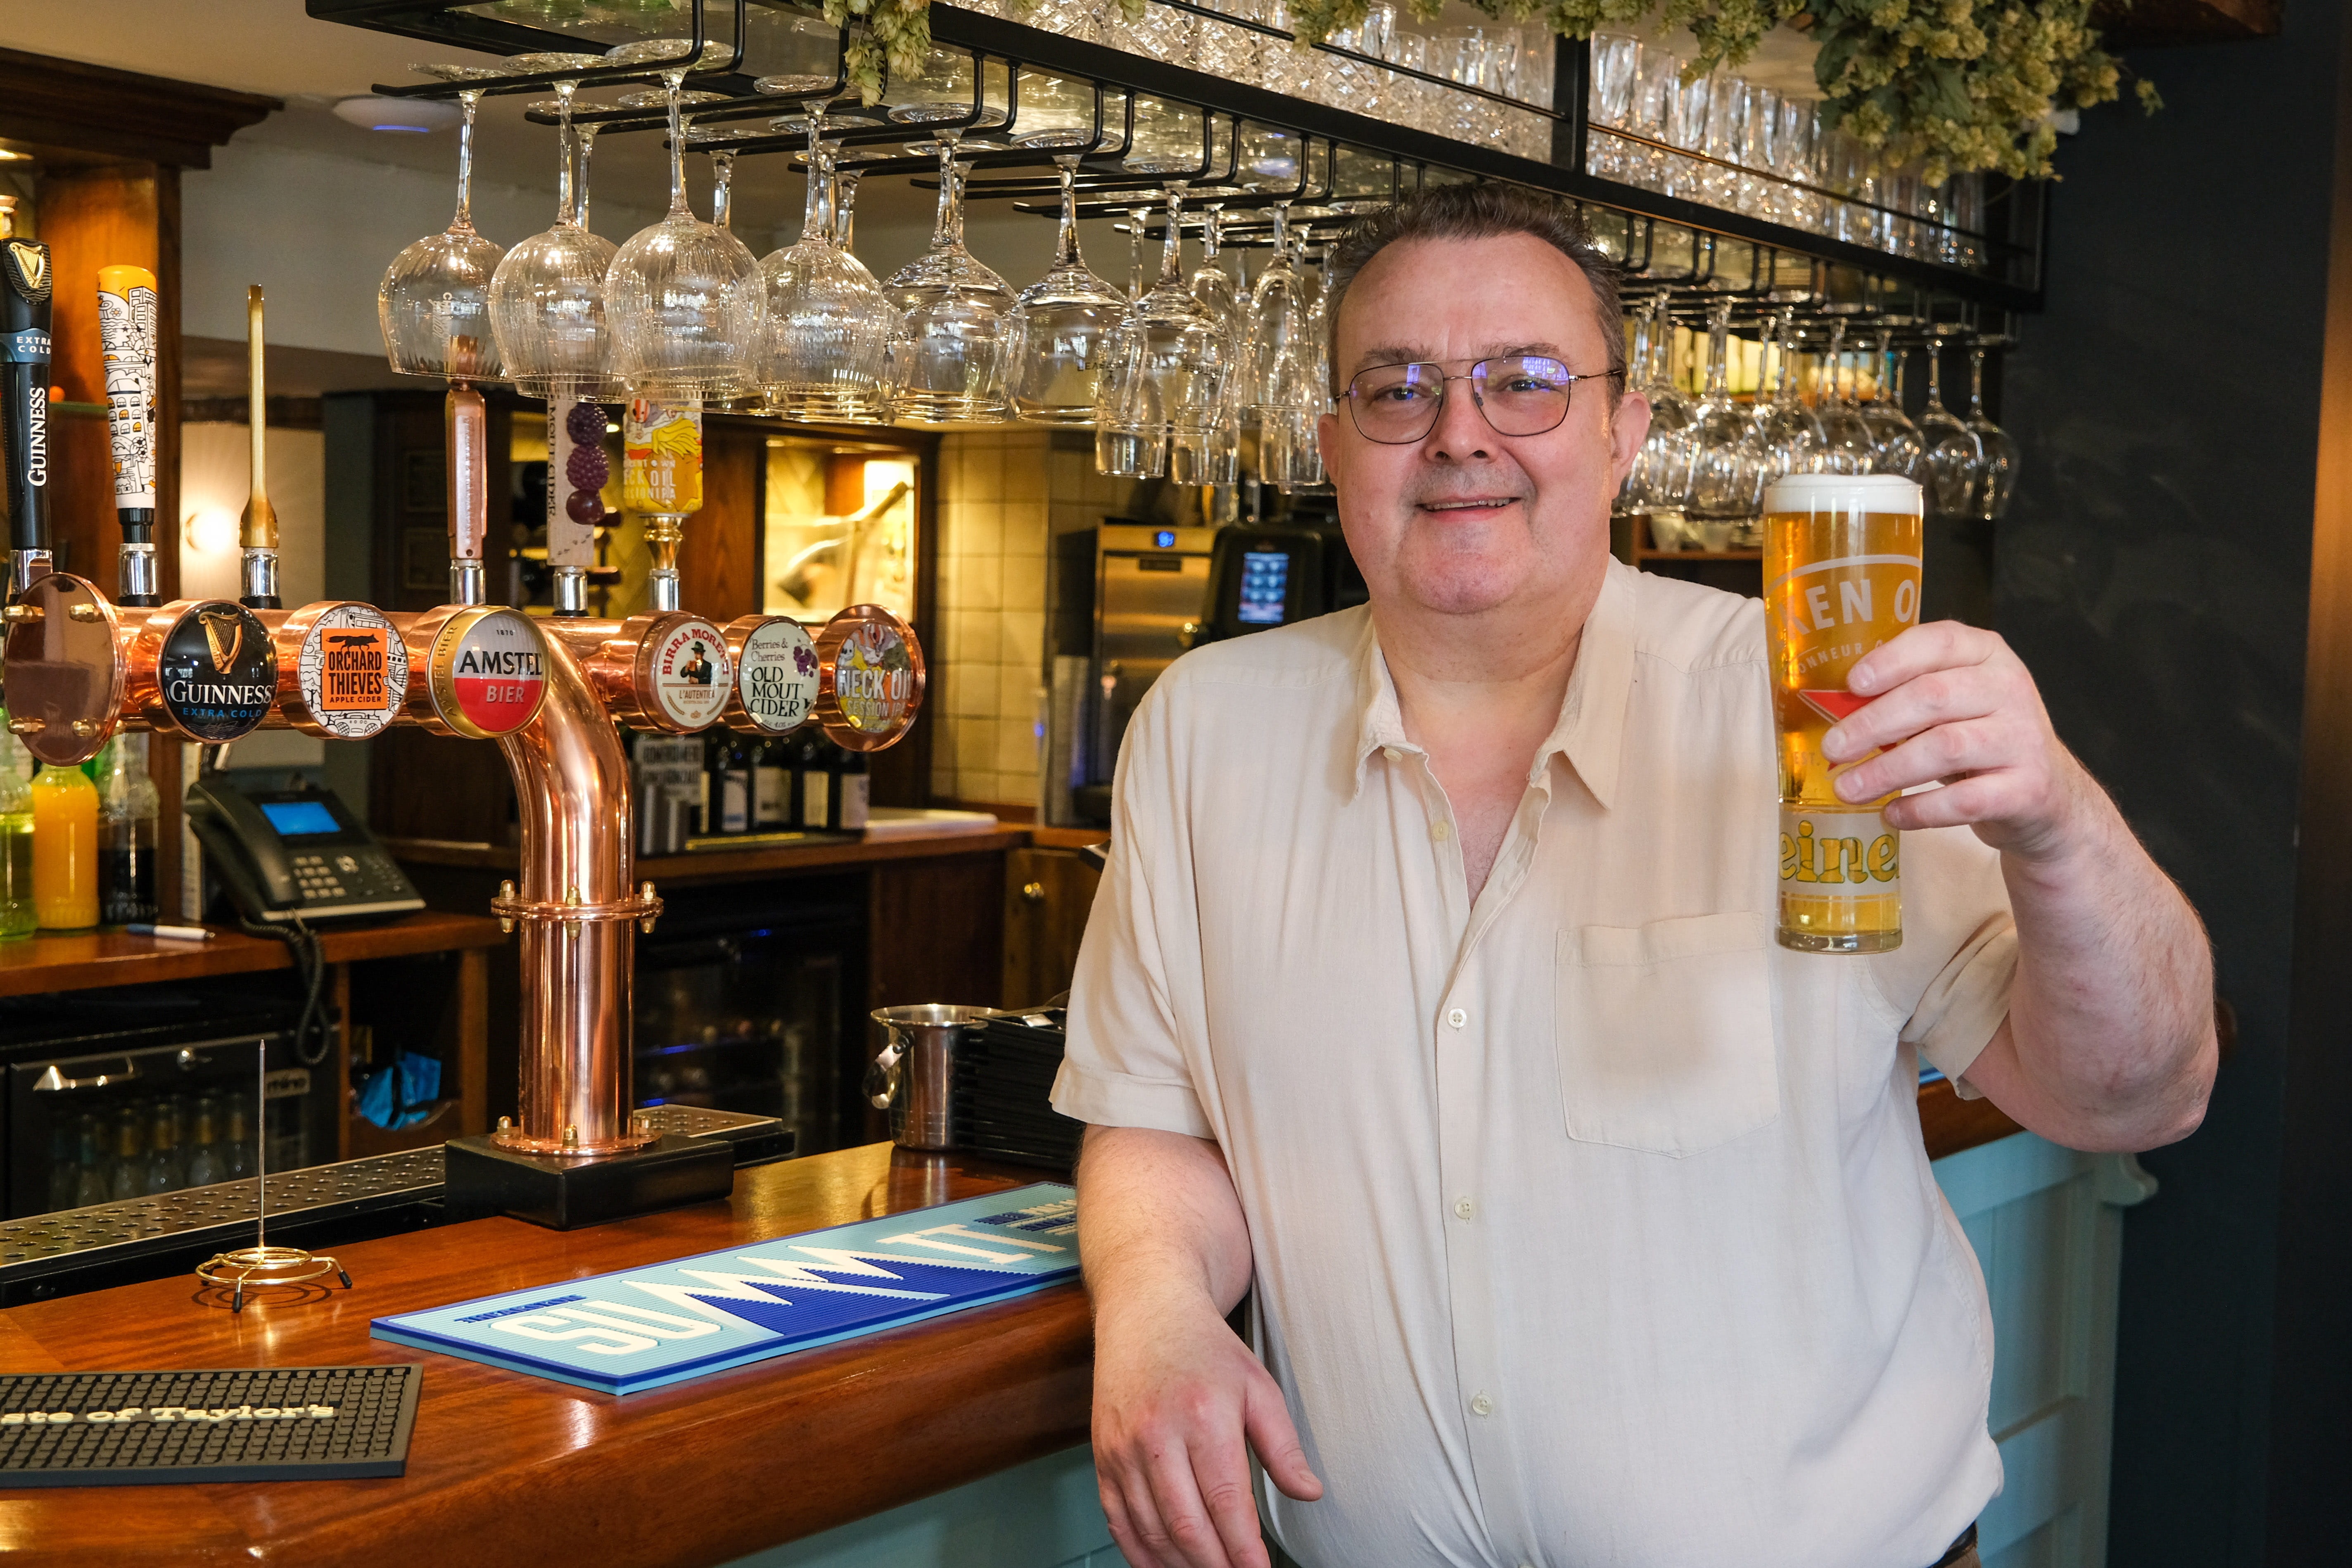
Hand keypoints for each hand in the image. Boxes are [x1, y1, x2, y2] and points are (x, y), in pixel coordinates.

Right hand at [1091, 1289, 1322, 1567]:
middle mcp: (1156, 1435)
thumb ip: (1283, 1445)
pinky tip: (1165, 1565)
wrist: (1145, 1312)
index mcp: (1204, 1416)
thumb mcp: (1258, 1387)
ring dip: (1181, 1566)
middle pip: (1187, 1526)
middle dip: (1216, 1566)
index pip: (1227, 1503)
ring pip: (1151, 1531)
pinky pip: (1118, 1521)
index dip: (1245, 1552)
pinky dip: (1141, 1554)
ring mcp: (1122, 1448)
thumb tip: (1309, 1492)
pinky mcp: (1101, 1456)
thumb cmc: (1206, 1350)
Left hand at [1822, 621, 2092, 859]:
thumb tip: (1836, 709)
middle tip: (1833, 748)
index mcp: (1988, 655)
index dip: (1892, 660)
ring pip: (1945, 747)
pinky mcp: (2027, 789)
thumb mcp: (1951, 704)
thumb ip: (1906, 695)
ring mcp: (2023, 739)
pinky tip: (1891, 814)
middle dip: (1874, 723)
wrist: (2045, 792)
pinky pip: (1963, 800)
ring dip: (1887, 770)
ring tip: (1846, 788)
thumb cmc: (1979, 739)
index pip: (1940, 642)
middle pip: (1933, 696)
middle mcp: (2011, 689)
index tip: (1853, 684)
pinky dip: (1919, 809)